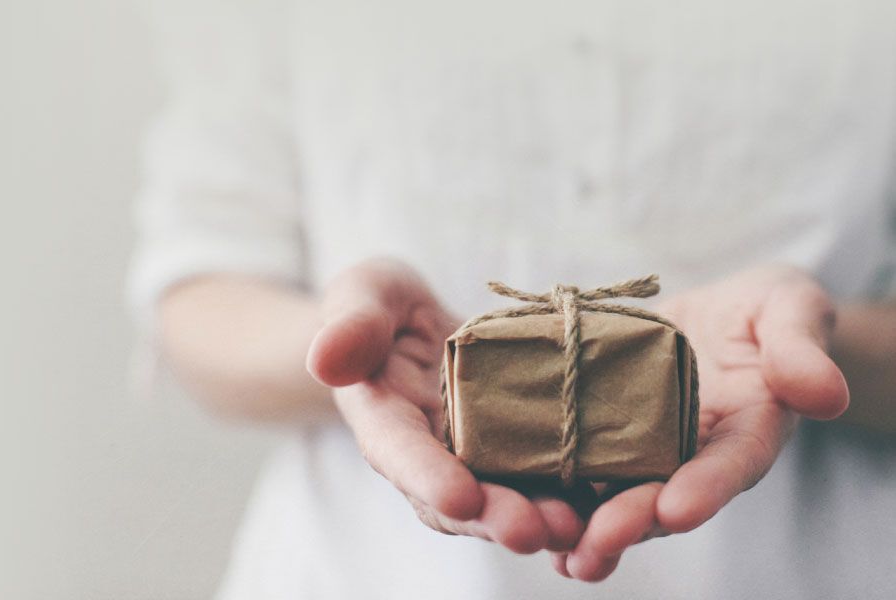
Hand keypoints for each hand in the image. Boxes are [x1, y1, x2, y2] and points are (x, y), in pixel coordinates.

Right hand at [307, 258, 587, 554]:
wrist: (417, 329)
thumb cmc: (382, 306)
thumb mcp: (365, 292)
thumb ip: (352, 320)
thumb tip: (325, 358)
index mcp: (381, 417)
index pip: (397, 450)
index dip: (426, 476)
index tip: (458, 497)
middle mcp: (427, 454)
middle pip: (453, 498)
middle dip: (491, 516)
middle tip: (531, 530)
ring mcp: (473, 462)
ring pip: (499, 503)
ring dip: (535, 520)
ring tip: (575, 529)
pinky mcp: (517, 458)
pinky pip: (542, 485)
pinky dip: (573, 502)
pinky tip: (610, 508)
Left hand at [556, 266, 849, 580]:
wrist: (709, 315)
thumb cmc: (762, 309)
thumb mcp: (789, 306)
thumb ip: (800, 346)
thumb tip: (825, 395)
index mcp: (747, 429)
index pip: (732, 463)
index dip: (708, 488)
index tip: (679, 509)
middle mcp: (693, 456)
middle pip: (663, 497)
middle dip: (632, 521)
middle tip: (599, 540)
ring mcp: (644, 455)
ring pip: (616, 501)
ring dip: (587, 531)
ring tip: (561, 554)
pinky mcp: (598, 443)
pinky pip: (575, 477)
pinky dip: (553, 503)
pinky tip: (524, 528)